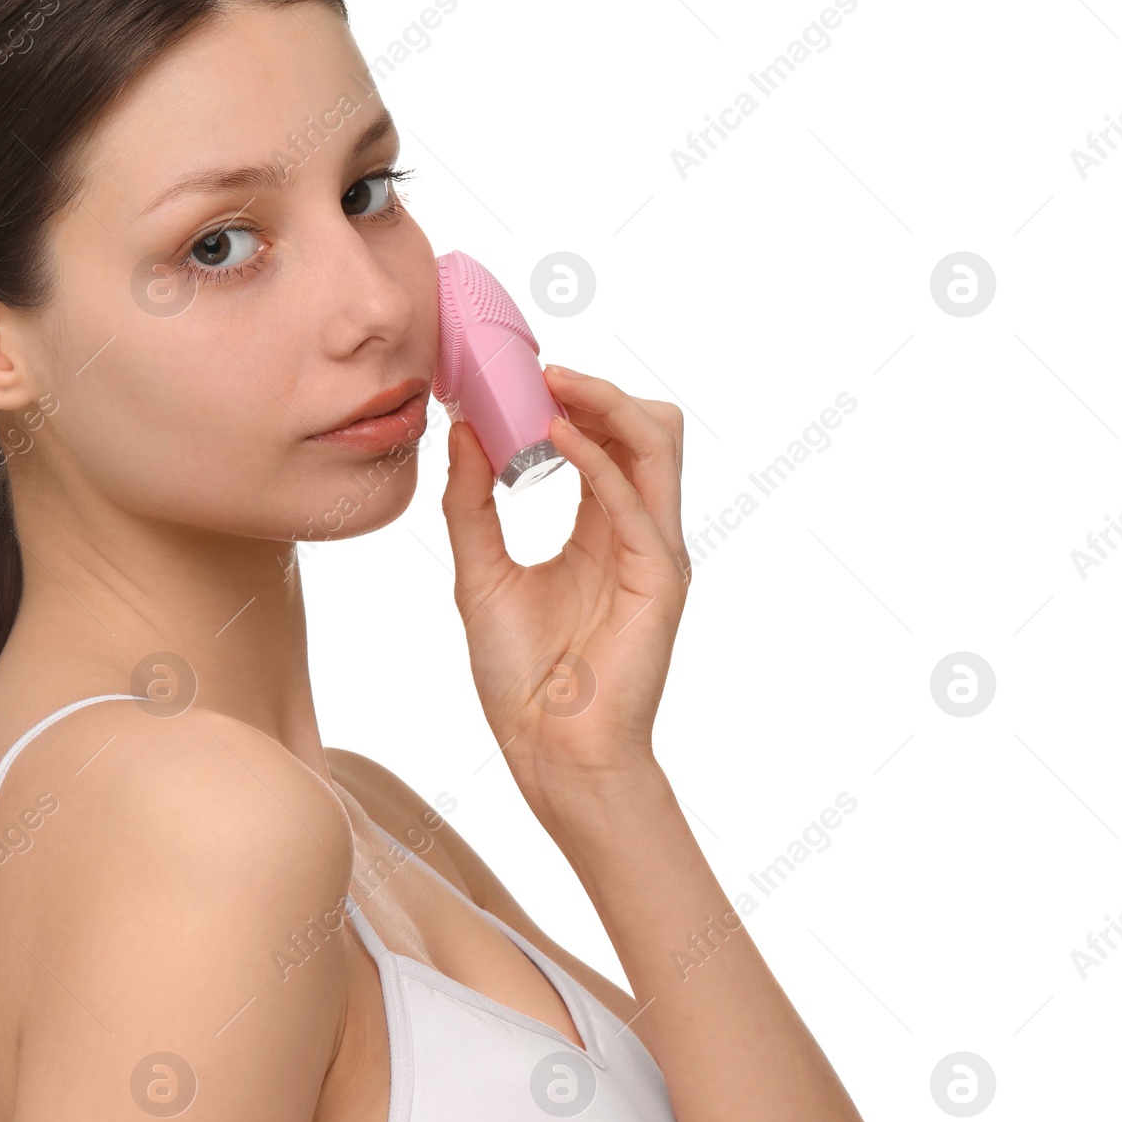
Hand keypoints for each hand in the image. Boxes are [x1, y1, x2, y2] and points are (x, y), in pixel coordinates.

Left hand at [441, 365, 690, 826]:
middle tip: (540, 371)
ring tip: (553, 384)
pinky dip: (598, 458)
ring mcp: (653, 550)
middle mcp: (634, 530)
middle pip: (646, 429)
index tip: (514, 374)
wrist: (548, 750)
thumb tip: (460, 431)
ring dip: (606, 403)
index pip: (602, 439)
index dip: (568, 400)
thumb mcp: (479, 572)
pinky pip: (634, 498)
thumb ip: (471, 503)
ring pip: (656, 446)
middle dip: (598, 389)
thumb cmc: (521, 676)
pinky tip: (556, 436)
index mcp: (598, 528)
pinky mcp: (660, 576)